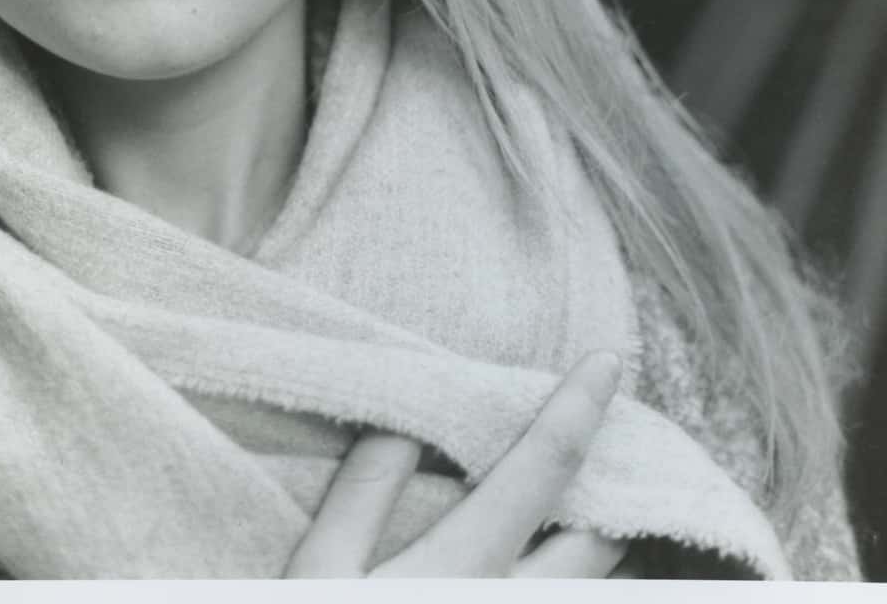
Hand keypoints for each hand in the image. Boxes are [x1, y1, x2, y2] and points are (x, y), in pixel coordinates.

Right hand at [285, 350, 628, 577]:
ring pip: (597, 598)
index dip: (576, 407)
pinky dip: (575, 593)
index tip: (609, 358)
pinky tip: (558, 579)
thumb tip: (403, 423)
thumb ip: (363, 494)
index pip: (538, 468)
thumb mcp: (318, 571)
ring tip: (598, 527)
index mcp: (464, 565)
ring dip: (606, 558)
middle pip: (600, 541)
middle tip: (620, 456)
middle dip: (618, 493)